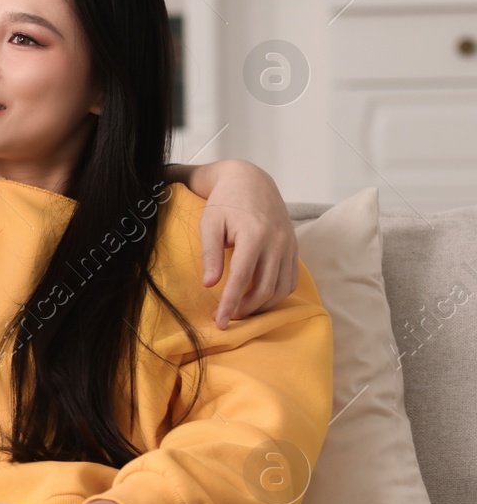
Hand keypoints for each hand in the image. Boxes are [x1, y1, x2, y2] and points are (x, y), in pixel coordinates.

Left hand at [196, 160, 298, 328]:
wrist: (251, 180)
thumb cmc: (225, 202)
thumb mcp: (210, 223)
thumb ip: (210, 254)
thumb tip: (210, 284)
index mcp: (254, 236)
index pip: (242, 279)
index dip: (229, 304)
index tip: (219, 322)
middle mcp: (277, 242)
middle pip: (264, 289)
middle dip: (245, 309)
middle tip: (226, 316)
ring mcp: (289, 246)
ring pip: (281, 288)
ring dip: (262, 305)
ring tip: (241, 309)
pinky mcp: (294, 247)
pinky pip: (291, 280)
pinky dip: (277, 295)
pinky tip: (259, 298)